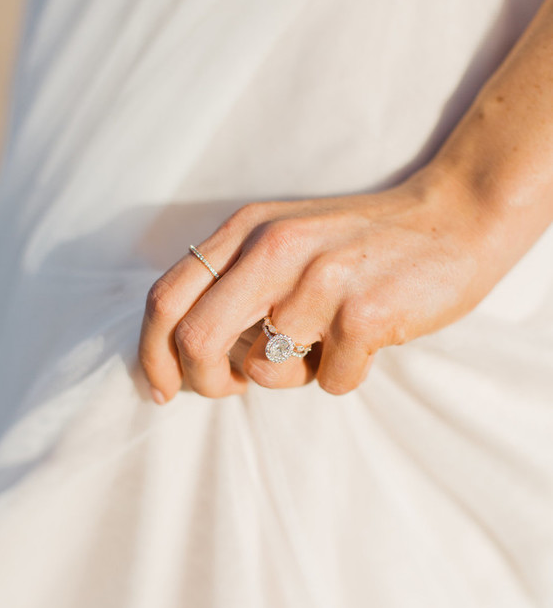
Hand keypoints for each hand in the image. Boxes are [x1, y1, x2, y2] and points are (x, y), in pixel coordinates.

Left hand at [138, 164, 501, 402]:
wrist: (455, 219)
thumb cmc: (363, 243)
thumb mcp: (286, 239)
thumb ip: (236, 280)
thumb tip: (188, 352)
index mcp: (247, 230)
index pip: (166, 297)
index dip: (152, 354)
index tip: (164, 389)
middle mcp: (274, 249)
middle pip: (196, 340)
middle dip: (204, 382)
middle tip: (232, 388)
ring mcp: (320, 280)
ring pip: (266, 369)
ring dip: (293, 374)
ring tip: (327, 343)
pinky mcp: (363, 314)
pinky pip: (331, 382)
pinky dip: (345, 376)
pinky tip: (367, 342)